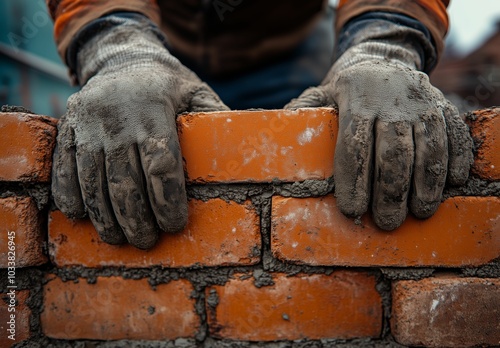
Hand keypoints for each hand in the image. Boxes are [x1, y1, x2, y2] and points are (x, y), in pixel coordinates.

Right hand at [52, 16, 227, 248]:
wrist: (121, 59)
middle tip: (147, 241)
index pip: (161, 163)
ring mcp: (87, 124)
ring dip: (105, 217)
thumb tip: (245, 148)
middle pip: (125, 181)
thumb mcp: (196, 92)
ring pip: (93, 181)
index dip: (167, 200)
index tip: (174, 225)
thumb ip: (216, 119)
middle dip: (136, 219)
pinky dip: (71, 196)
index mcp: (154, 109)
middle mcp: (116, 118)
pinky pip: (64, 168)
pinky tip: (83, 217)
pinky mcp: (67, 128)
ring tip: (119, 238)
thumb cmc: (167, 85)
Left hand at [286, 58, 472, 229]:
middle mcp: (392, 100)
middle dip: (390, 192)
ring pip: (429, 148)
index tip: (352, 210)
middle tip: (387, 222)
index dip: (353, 181)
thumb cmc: (347, 88)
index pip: (354, 146)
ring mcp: (421, 102)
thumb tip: (276, 135)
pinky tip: (453, 184)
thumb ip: (302, 112)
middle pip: (393, 153)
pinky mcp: (442, 105)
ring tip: (420, 213)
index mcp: (356, 98)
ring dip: (426, 184)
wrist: (383, 56)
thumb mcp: (321, 93)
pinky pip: (455, 134)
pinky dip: (457, 159)